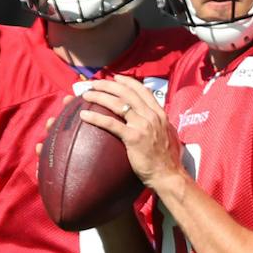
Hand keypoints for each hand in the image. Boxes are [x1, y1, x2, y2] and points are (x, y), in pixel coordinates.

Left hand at [78, 76, 182, 191]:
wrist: (169, 175)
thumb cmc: (167, 161)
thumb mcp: (168, 136)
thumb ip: (160, 126)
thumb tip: (157, 124)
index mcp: (159, 114)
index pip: (142, 91)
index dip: (128, 82)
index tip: (116, 78)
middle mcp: (151, 115)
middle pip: (127, 93)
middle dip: (109, 84)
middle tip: (95, 83)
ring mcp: (142, 125)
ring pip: (118, 104)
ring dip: (100, 96)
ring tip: (86, 95)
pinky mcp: (133, 138)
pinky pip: (111, 124)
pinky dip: (96, 118)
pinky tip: (84, 115)